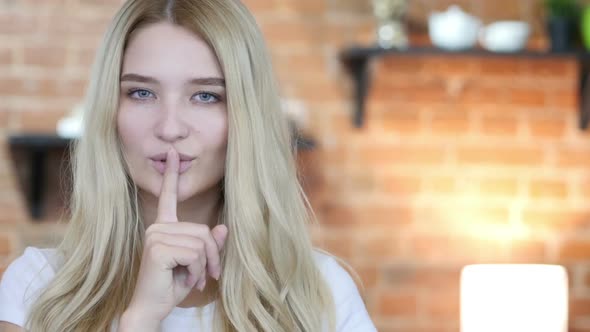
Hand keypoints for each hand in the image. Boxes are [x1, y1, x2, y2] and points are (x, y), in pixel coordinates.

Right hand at [124, 148, 227, 326]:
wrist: (151, 309)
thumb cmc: (171, 286)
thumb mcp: (197, 264)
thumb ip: (208, 245)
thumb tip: (222, 228)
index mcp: (164, 226)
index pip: (169, 197)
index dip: (171, 175)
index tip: (172, 153)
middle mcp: (158, 227)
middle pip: (204, 230)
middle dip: (212, 257)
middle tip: (208, 276)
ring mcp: (156, 235)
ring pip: (201, 243)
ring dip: (203, 267)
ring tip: (193, 279)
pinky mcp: (158, 247)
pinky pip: (195, 254)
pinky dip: (197, 271)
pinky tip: (185, 281)